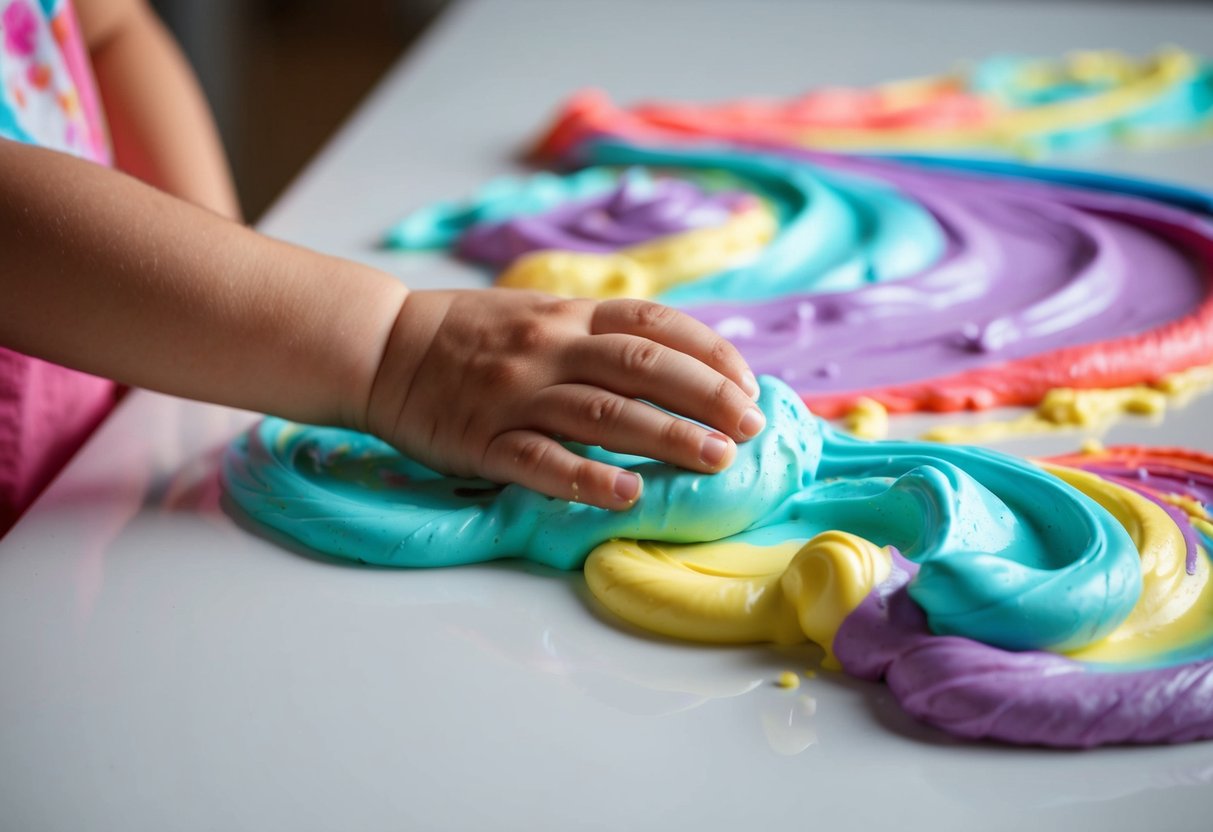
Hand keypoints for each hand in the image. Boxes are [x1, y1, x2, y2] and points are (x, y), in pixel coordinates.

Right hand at [364, 288, 764, 509]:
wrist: (382, 346)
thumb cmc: (469, 334)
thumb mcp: (537, 312)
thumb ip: (596, 331)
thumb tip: (676, 360)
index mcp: (567, 315)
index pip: (655, 324)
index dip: (709, 353)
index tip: (749, 385)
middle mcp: (549, 347)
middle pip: (641, 366)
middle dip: (705, 395)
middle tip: (751, 429)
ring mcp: (516, 394)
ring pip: (602, 413)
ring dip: (665, 436)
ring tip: (714, 461)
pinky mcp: (483, 439)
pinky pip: (539, 460)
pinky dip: (586, 477)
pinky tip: (627, 495)